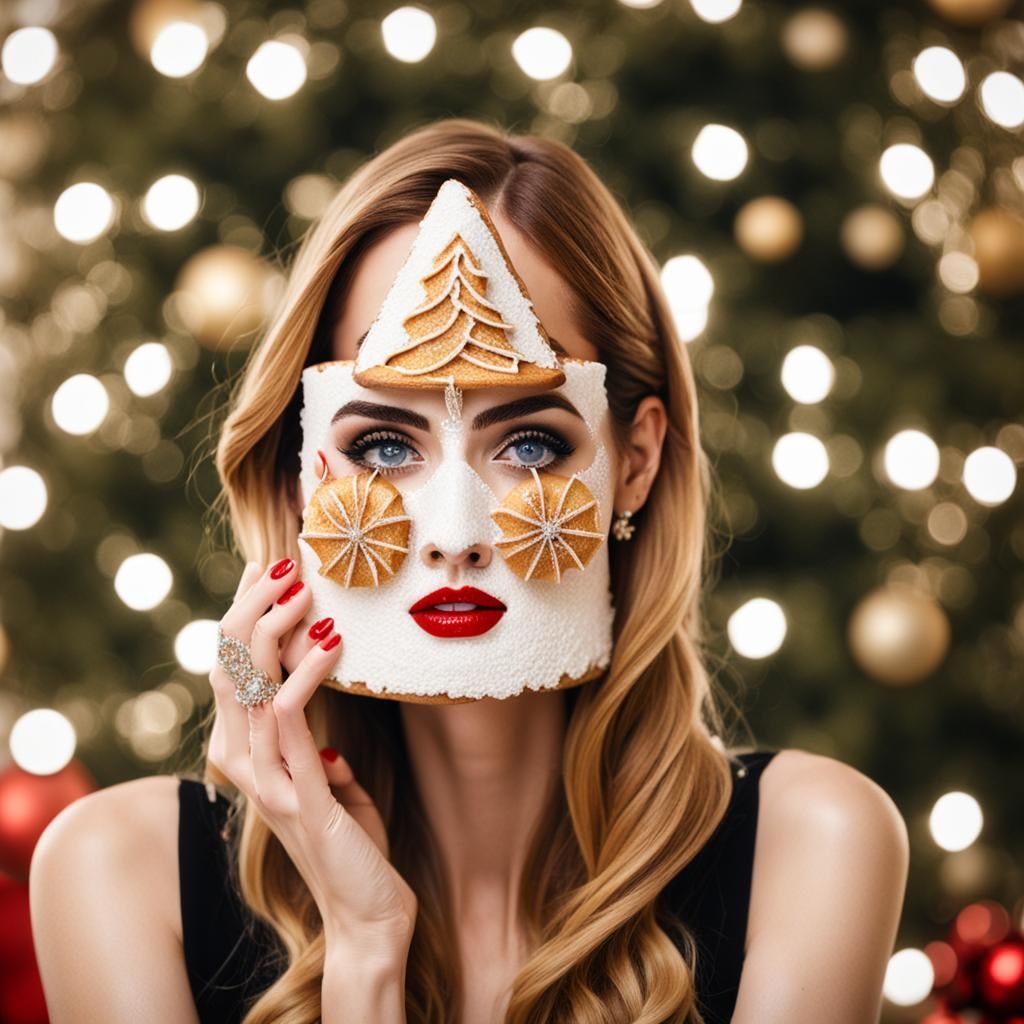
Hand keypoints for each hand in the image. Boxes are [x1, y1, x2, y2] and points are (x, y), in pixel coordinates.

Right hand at [206, 556, 417, 950]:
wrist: (368, 913)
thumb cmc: (355, 848)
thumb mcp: (333, 790)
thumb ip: (319, 761)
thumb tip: (327, 742)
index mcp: (251, 757)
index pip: (235, 670)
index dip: (246, 617)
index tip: (268, 571)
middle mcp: (245, 764)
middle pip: (231, 667)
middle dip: (253, 609)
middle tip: (283, 565)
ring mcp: (266, 781)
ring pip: (252, 685)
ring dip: (278, 629)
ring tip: (305, 589)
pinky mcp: (297, 795)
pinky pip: (291, 720)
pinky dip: (308, 674)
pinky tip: (332, 642)